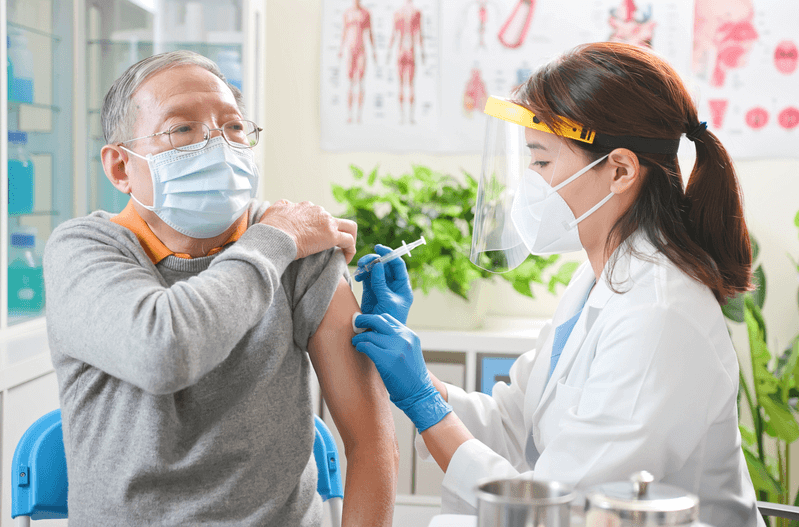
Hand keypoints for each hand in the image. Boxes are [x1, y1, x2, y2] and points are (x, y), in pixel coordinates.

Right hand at [260, 200, 356, 262]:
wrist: (274, 235)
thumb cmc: (270, 228)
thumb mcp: (273, 211)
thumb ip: (280, 208)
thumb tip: (281, 211)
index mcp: (305, 207)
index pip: (317, 214)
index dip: (318, 227)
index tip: (314, 239)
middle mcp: (318, 211)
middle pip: (333, 220)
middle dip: (332, 232)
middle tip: (328, 247)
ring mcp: (326, 222)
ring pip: (348, 226)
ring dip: (350, 238)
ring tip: (344, 251)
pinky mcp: (331, 236)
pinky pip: (349, 241)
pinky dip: (350, 250)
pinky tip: (345, 259)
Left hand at [352, 313, 450, 430]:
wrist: (420, 393)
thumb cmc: (411, 376)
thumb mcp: (409, 352)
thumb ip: (397, 341)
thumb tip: (375, 334)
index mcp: (409, 335)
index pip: (387, 319)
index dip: (374, 320)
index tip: (365, 324)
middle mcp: (404, 338)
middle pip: (378, 320)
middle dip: (363, 319)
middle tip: (355, 322)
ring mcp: (397, 347)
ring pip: (370, 334)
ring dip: (359, 337)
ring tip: (355, 342)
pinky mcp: (388, 359)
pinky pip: (367, 346)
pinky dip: (360, 346)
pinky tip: (359, 349)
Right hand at [355, 244, 412, 323]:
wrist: (378, 335)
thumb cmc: (389, 320)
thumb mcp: (387, 301)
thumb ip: (382, 283)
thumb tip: (378, 264)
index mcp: (402, 286)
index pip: (398, 265)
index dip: (390, 254)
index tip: (379, 248)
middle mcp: (392, 285)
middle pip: (385, 265)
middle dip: (375, 260)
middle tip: (364, 262)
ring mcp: (381, 287)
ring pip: (374, 269)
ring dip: (367, 266)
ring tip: (360, 269)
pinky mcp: (370, 291)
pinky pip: (367, 277)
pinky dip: (362, 274)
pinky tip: (358, 277)